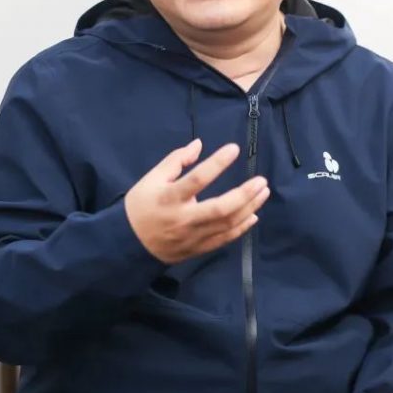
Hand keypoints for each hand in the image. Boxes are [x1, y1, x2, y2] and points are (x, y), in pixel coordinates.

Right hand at [125, 139, 269, 263]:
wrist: (129, 243)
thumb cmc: (141, 206)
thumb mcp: (151, 178)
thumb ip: (176, 160)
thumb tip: (199, 144)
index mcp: (170, 198)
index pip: (197, 179)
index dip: (217, 163)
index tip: (234, 148)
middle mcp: (184, 219)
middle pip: (220, 209)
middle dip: (244, 195)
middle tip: (261, 181)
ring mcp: (193, 236)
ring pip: (226, 224)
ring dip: (249, 207)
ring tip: (263, 192)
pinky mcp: (198, 248)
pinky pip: (224, 239)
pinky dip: (241, 228)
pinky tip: (254, 215)